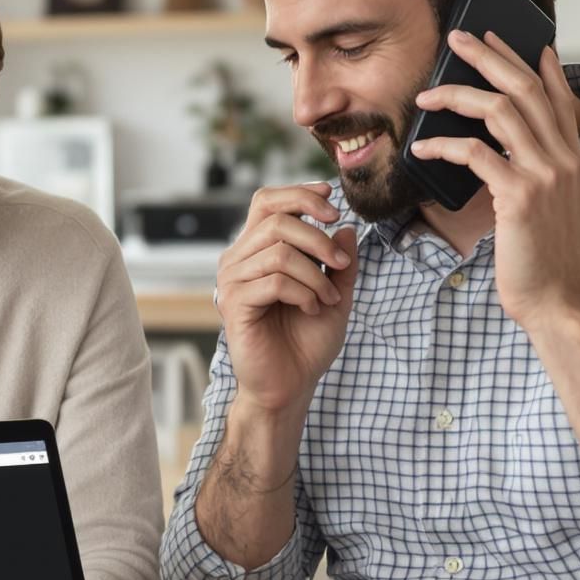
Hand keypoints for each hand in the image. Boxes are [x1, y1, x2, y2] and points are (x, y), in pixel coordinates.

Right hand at [213, 184, 359, 412]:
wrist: (291, 385)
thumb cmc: (307, 341)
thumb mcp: (336, 294)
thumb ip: (340, 263)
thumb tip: (347, 229)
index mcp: (257, 250)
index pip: (267, 202)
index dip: (299, 194)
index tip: (333, 206)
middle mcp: (238, 260)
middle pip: (277, 220)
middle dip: (318, 238)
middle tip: (340, 265)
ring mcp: (232, 281)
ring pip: (280, 252)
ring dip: (316, 275)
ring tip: (328, 300)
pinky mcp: (233, 304)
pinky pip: (275, 281)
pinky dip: (305, 293)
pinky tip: (313, 309)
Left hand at [409, 33, 579, 329]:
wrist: (558, 300)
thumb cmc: (544, 259)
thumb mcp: (551, 207)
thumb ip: (535, 173)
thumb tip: (502, 152)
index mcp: (574, 159)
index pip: (556, 96)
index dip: (534, 62)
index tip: (510, 37)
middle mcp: (565, 158)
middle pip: (526, 87)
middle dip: (489, 56)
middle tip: (458, 38)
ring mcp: (546, 174)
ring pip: (501, 110)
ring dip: (457, 95)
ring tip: (425, 96)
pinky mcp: (520, 195)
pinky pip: (475, 153)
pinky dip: (443, 146)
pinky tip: (421, 149)